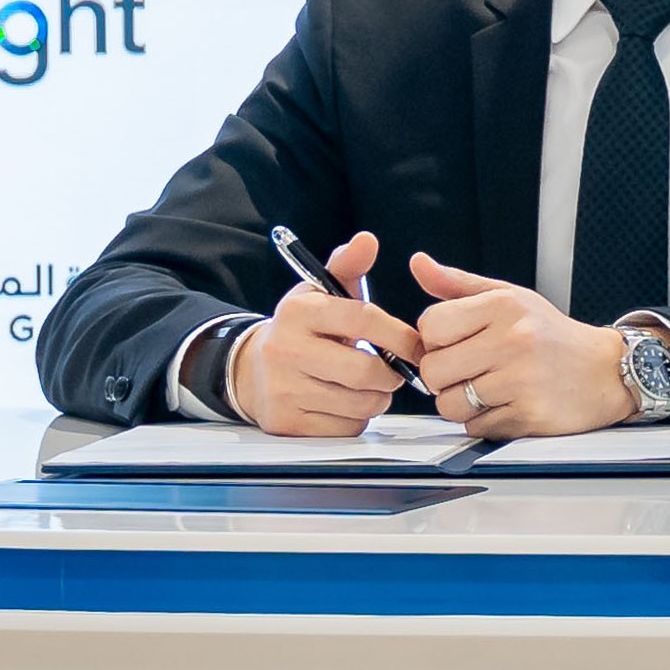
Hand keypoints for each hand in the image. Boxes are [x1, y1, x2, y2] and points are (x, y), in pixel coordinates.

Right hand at [229, 229, 421, 434]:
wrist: (252, 372)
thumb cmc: (302, 331)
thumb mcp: (319, 293)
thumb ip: (348, 267)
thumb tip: (367, 240)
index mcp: (299, 312)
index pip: (363, 319)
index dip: (399, 335)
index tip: (417, 345)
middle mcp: (286, 349)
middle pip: (365, 371)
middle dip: (390, 375)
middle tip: (392, 371)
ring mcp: (283, 389)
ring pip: (360, 404)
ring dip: (376, 398)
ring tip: (366, 386)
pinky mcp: (287, 422)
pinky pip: (345, 428)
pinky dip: (355, 419)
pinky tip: (344, 404)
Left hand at [405, 253, 640, 437]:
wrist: (606, 371)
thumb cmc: (552, 335)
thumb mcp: (509, 297)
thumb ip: (458, 285)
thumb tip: (418, 264)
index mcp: (503, 306)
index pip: (431, 326)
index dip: (434, 340)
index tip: (453, 344)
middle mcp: (513, 340)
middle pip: (434, 370)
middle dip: (444, 377)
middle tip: (469, 371)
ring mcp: (521, 381)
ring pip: (449, 405)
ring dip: (461, 404)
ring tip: (487, 390)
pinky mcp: (529, 416)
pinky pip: (476, 428)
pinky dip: (485, 422)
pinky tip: (506, 405)